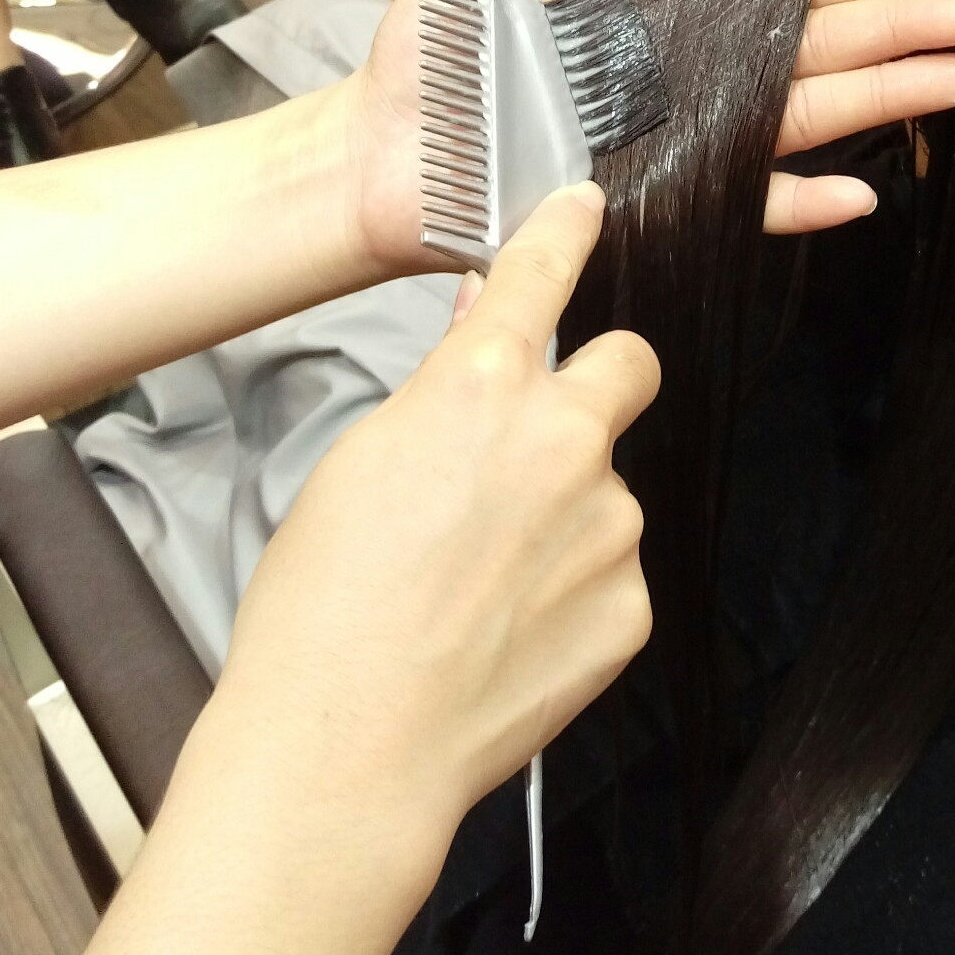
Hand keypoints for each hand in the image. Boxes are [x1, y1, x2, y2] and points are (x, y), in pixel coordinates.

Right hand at [212, 186, 654, 894]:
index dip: (568, 230)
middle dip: (603, 380)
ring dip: (570, 516)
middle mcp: (563, 440)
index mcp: (481, 386)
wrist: (348, 745)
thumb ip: (441, 389)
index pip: (543, 271)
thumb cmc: (322, 609)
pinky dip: (575, 595)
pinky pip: (614, 574)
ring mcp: (609, 525)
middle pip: (631, 363)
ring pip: (610, 489)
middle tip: (554, 434)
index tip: (586, 209)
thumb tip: (482, 328)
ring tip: (484, 587)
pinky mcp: (632, 605)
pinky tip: (509, 634)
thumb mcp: (358, 462)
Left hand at [346, 0, 954, 269]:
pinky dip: (801, 202)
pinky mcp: (649, 199)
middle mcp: (682, 76)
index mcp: (660, 10)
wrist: (375, 151)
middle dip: (900, 31)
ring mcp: (673, 140)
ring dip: (881, 99)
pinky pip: (740, 205)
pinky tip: (865, 188)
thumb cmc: (428, 56)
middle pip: (812, 49)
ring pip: (799, 118)